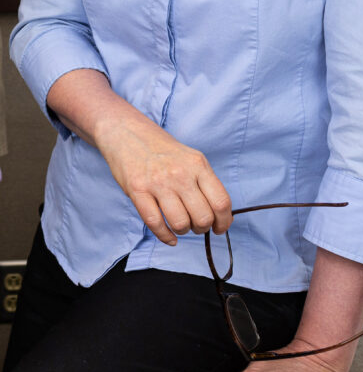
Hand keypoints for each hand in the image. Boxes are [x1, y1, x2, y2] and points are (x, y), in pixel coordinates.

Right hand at [95, 105, 231, 244]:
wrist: (129, 134)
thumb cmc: (163, 151)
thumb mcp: (191, 159)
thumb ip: (204, 182)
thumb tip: (220, 213)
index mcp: (198, 165)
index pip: (221, 201)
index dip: (224, 221)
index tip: (220, 228)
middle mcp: (181, 174)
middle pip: (203, 216)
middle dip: (202, 228)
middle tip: (197, 225)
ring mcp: (158, 183)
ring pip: (180, 223)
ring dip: (183, 231)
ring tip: (181, 226)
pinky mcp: (138, 191)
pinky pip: (155, 224)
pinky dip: (165, 237)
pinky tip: (170, 237)